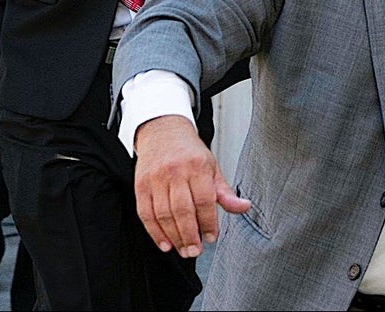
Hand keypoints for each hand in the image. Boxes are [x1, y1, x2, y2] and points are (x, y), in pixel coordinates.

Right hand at [133, 115, 250, 257]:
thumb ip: (225, 192)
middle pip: (182, 210)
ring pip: (163, 214)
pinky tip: (165, 243)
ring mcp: (156, 179)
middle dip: (190, 235)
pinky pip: (146, 213)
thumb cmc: (190, 153)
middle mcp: (175, 172)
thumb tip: (244, 207)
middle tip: (196, 251)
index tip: (212, 237)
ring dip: (173, 237)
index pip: (204, 200)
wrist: (163, 133)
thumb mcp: (212, 168)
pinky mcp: (141, 185)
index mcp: (197, 166)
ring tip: (183, 250)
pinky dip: (154, 232)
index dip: (209, 222)